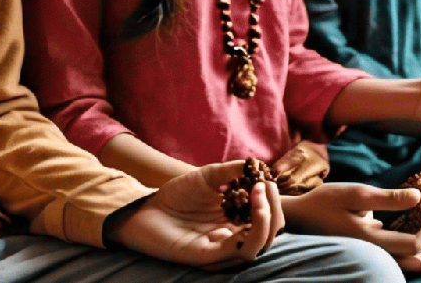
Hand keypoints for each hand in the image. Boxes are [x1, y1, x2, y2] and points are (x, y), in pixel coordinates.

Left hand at [109, 161, 283, 268]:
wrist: (146, 208)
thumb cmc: (177, 194)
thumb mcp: (208, 176)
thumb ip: (232, 171)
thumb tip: (258, 165)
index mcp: (236, 221)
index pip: (269, 218)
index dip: (273, 199)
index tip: (266, 177)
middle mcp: (233, 236)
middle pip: (270, 234)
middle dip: (275, 208)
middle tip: (265, 185)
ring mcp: (222, 248)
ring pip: (260, 245)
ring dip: (267, 218)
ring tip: (258, 192)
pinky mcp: (209, 255)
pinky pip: (240, 250)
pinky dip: (253, 229)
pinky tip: (249, 203)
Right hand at [282, 182, 420, 274]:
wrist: (299, 218)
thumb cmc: (325, 202)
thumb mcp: (356, 192)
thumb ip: (387, 198)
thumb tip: (419, 197)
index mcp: (374, 243)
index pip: (414, 242)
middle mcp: (376, 256)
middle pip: (418, 265)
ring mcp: (373, 256)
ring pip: (410, 265)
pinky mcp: (370, 251)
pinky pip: (401, 258)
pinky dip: (418, 253)